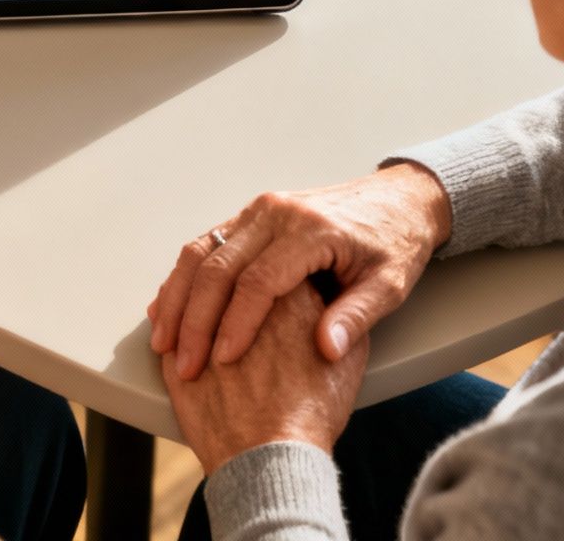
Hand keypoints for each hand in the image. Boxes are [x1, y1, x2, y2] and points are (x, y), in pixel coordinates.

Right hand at [148, 162, 451, 381]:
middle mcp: (276, 213)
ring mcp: (258, 211)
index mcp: (311, 230)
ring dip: (178, 298)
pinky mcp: (250, 217)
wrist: (400, 199)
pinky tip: (170, 309)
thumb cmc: (395, 244)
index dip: (237, 324)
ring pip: (201, 252)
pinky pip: (205, 245)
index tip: (223, 361)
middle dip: (196, 320)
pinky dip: (183, 280)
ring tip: (164, 342)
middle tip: (185, 364)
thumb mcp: (390, 285)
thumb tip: (326, 351)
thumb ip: (357, 317)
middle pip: (218, 267)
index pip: (260, 281)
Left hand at [162, 283, 368, 474]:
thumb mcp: (348, 359)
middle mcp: (239, 300)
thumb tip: (334, 308)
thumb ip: (342, 321)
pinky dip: (169, 322)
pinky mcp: (175, 356)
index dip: (272, 267)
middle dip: (221, 275)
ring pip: (188, 292)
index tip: (271, 277)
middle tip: (226, 282)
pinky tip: (174, 328)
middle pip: (222, 270)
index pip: (272, 262)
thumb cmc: (312, 412)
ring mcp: (201, 325)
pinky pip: (167, 327)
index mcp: (287, 290)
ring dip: (188, 294)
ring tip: (193, 303)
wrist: (271, 455)